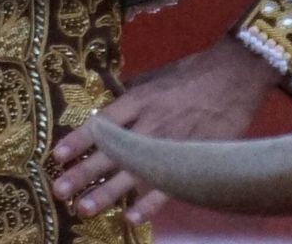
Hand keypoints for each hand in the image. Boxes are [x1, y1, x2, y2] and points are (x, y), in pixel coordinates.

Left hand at [50, 34, 279, 224]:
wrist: (234, 76)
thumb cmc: (192, 74)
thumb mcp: (155, 78)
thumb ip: (132, 96)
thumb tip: (108, 109)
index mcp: (139, 100)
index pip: (102, 123)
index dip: (78, 140)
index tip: (57, 155)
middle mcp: (149, 123)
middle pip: (111, 151)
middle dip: (83, 172)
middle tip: (60, 190)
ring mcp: (169, 144)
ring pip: (133, 173)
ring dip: (107, 192)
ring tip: (83, 208)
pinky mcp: (190, 159)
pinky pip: (166, 185)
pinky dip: (149, 203)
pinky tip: (131, 218)